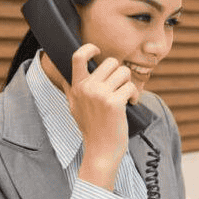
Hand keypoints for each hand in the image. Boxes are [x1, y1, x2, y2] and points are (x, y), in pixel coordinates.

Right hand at [61, 43, 137, 189]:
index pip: (78, 57)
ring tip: (127, 96)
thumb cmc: (91, 128)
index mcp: (76, 87)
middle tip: (120, 86)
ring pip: (124, 72)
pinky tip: (132, 104)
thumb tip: (63, 73)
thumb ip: (71, 89)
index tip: (97, 50)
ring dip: (129, 83)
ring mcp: (100, 95)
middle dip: (120, 73)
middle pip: (111, 62)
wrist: (100, 150)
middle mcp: (86, 88)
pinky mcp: (114, 103)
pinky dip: (135, 95)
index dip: (89, 48)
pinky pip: (131, 86)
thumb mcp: (74, 107)